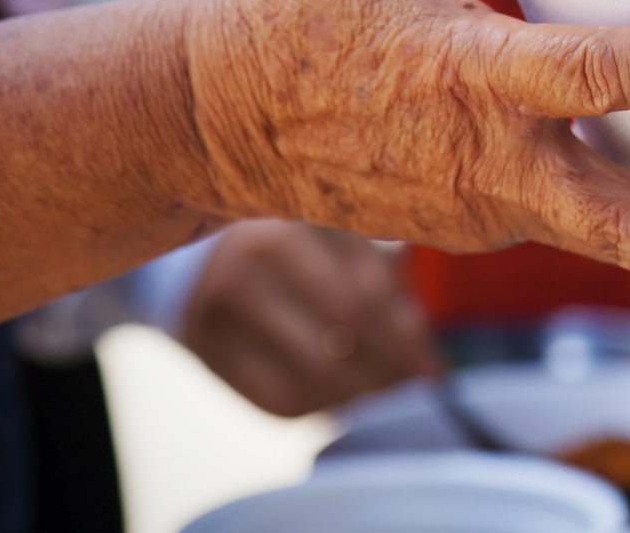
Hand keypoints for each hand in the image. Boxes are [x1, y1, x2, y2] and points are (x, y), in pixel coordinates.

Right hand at [181, 221, 436, 416]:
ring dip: (361, 391)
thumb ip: (384, 287)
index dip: (407, 335)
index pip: (366, 292)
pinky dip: (321, 407)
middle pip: (346, 327)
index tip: (433, 366)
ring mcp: (220, 306)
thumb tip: (429, 362)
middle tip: (414, 383)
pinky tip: (342, 399)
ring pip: (315, 371)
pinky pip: (277, 400)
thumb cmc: (291, 251)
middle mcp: (252, 259)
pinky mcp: (203, 349)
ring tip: (384, 390)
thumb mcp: (336, 246)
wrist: (196, 260)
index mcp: (293, 222)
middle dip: (390, 364)